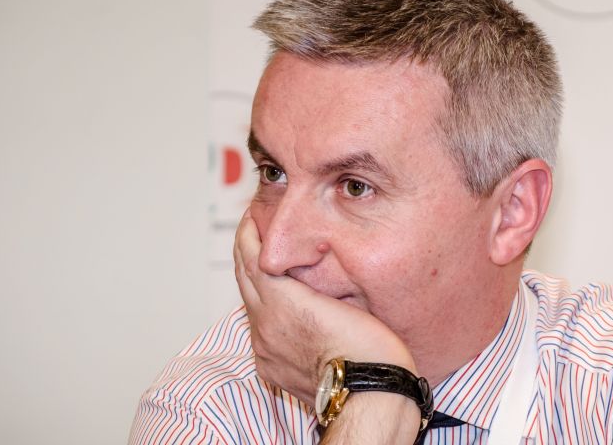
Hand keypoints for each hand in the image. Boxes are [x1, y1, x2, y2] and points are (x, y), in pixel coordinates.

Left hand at [233, 210, 415, 404]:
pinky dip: (266, 313)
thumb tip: (315, 261)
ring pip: (251, 305)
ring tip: (273, 267)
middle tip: (255, 230)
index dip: (249, 232)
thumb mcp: (348, 298)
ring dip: (256, 282)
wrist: (369, 396)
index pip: (250, 256)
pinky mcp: (270, 367)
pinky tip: (284, 309)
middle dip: (246, 249)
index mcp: (281, 300)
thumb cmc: (370, 348)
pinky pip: (261, 332)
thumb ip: (321, 278)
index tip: (253, 216)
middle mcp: (265, 323)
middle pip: (242, 276)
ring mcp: (265, 347)